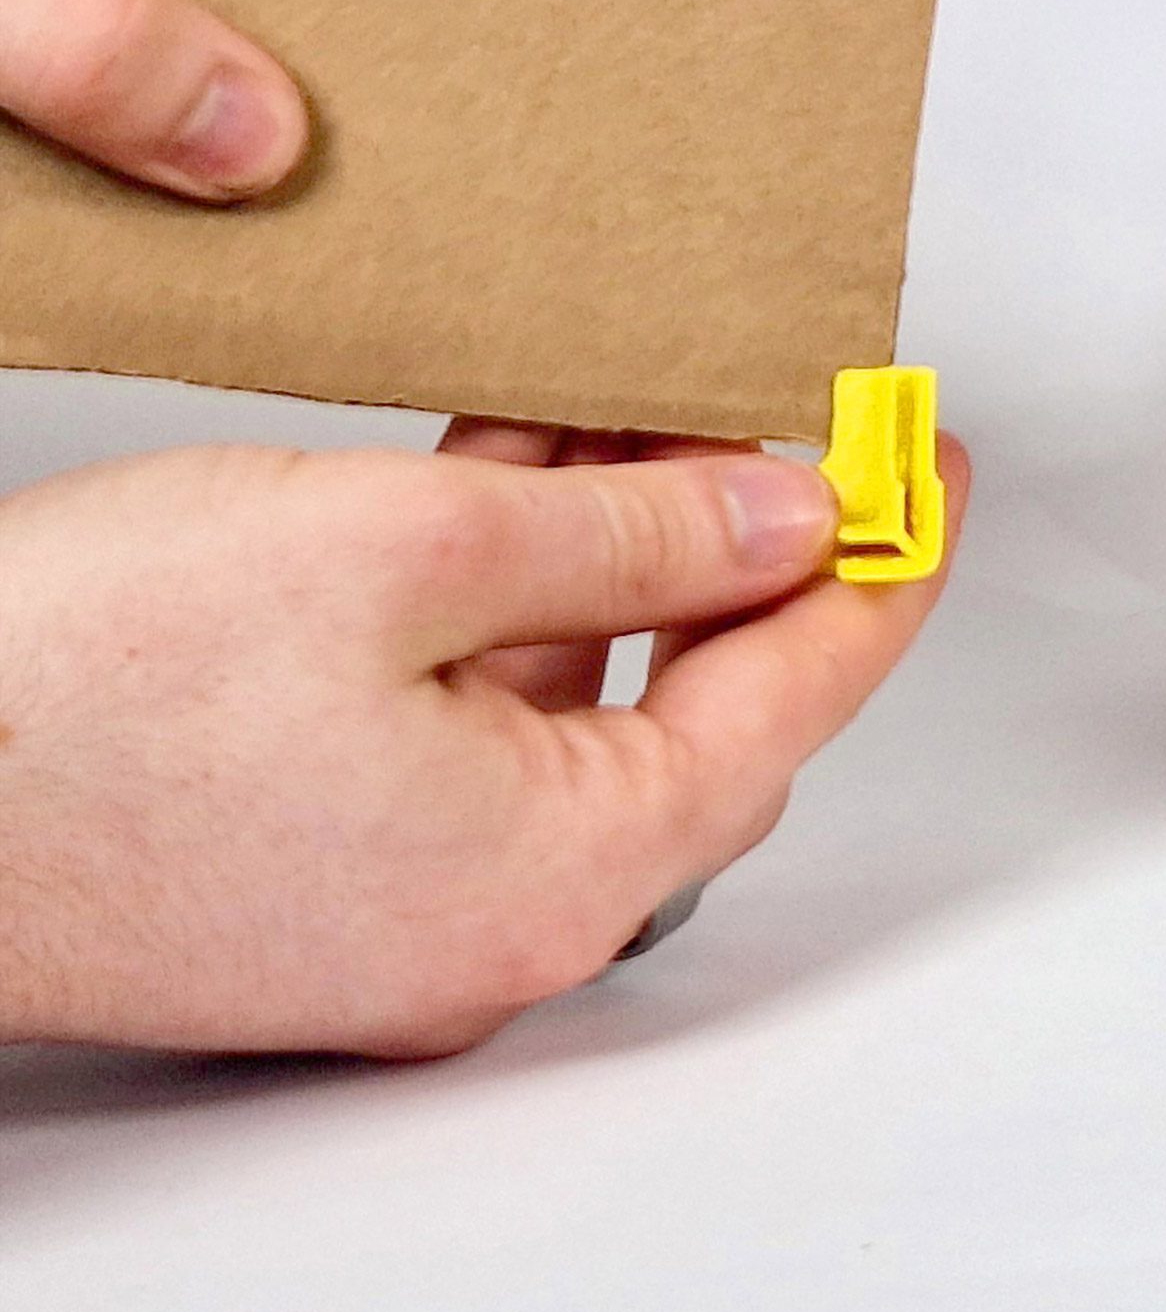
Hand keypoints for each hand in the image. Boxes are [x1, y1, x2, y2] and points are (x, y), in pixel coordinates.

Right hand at [0, 435, 965, 1055]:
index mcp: (556, 866)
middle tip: (797, 418)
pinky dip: (513, 590)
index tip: (934, 470)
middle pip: (697, 696)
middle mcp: (499, 912)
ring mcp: (409, 894)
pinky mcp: (332, 852)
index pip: (796, 695)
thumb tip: (786, 519)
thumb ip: (635, 536)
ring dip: (619, 540)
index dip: (884, 566)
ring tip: (645, 400)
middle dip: (747, 536)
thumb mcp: (411, 552)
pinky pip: (478, 709)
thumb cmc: (82, 696)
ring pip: (579, 688)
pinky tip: (515, 466)